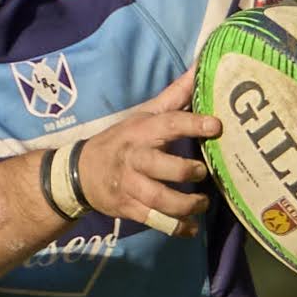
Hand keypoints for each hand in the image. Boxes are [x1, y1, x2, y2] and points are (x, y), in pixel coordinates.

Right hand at [75, 73, 222, 238]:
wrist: (80, 172)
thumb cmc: (121, 139)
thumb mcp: (142, 114)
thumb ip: (174, 96)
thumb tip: (199, 68)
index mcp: (141, 132)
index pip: (169, 124)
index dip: (194, 124)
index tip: (216, 126)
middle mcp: (136, 159)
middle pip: (164, 167)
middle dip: (188, 171)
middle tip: (204, 172)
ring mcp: (132, 186)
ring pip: (161, 200)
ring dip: (186, 205)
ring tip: (202, 203)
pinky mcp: (130, 208)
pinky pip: (156, 221)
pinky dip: (176, 227)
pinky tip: (191, 227)